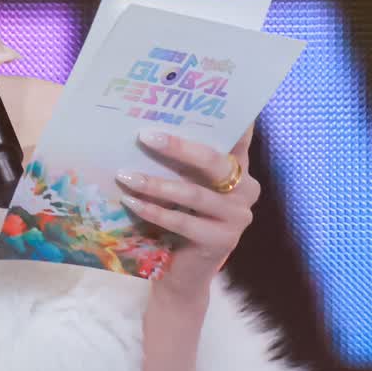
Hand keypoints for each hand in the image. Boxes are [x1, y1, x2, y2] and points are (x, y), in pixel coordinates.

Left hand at [114, 123, 259, 303]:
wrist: (182, 275)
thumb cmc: (179, 222)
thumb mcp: (184, 187)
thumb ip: (182, 163)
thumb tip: (149, 126)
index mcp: (240, 170)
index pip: (237, 138)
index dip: (230, 117)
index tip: (209, 95)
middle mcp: (247, 190)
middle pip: (213, 161)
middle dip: (178, 147)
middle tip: (145, 135)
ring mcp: (238, 217)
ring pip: (194, 193)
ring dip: (156, 183)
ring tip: (124, 174)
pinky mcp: (223, 241)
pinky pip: (183, 221)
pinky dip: (153, 210)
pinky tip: (131, 201)